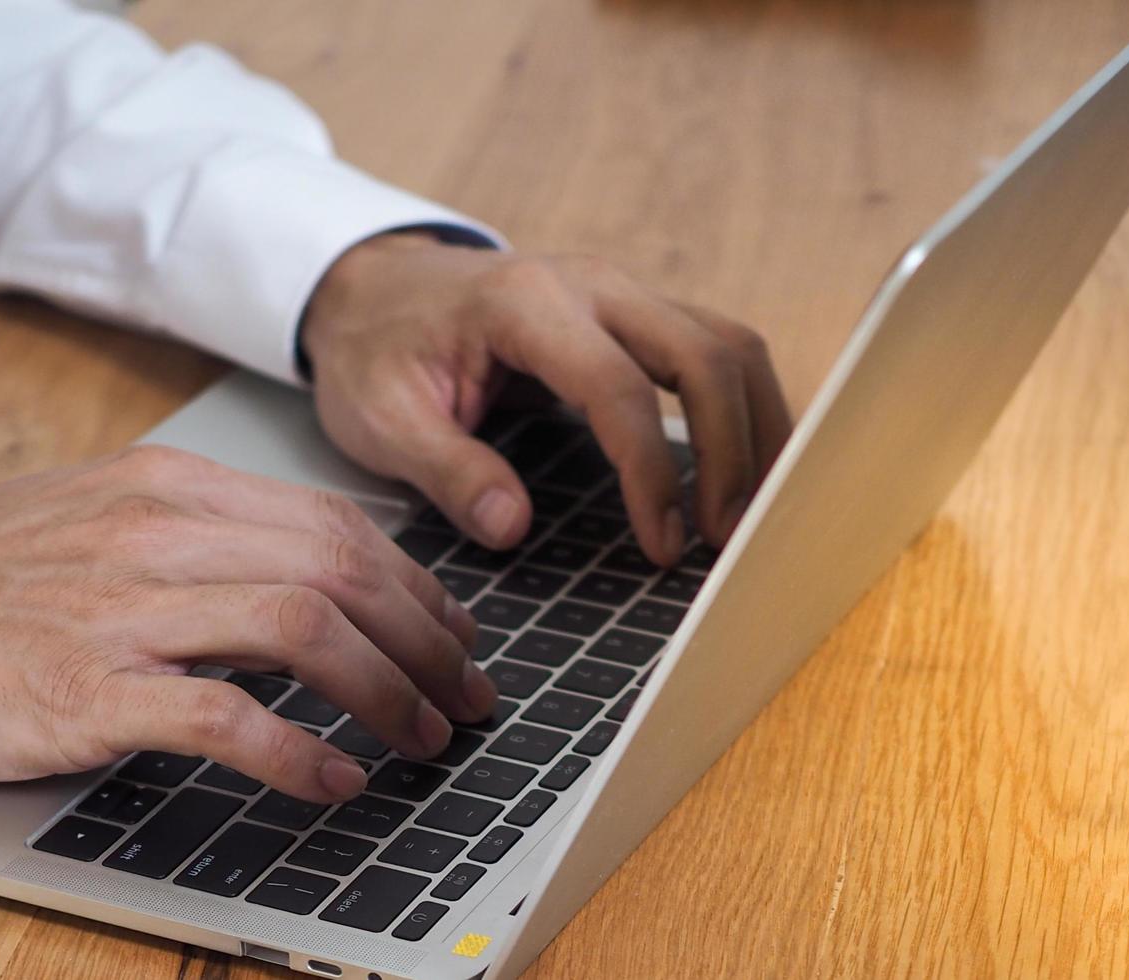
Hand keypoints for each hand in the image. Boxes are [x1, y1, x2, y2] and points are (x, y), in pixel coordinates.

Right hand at [0, 445, 496, 802]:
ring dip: (389, 690)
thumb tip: (298, 583)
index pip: (331, 522)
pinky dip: (304, 753)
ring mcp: (119, 609)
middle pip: (341, 566)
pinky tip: (338, 780)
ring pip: (305, 626)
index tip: (452, 635)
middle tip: (466, 696)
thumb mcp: (84, 523)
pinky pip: (227, 718)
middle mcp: (152, 531)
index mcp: (161, 486)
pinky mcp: (85, 690)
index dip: (414, 586)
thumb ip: (189, 540)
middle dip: (428, 639)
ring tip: (425, 739)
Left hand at [301, 234, 792, 564]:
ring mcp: (623, 292)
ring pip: (729, 345)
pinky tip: (746, 472)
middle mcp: (591, 284)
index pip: (620, 389)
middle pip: (706, 353)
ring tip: (755, 515)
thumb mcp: (381, 419)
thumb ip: (447, 470)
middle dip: (733, 452)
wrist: (371, 287)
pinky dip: (744, 410)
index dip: (653, 475)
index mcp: (524, 305)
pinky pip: (716, 350)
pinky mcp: (637, 313)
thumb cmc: (376, 351)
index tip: (664, 547)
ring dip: (758, 429)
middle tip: (728, 541)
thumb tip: (512, 527)